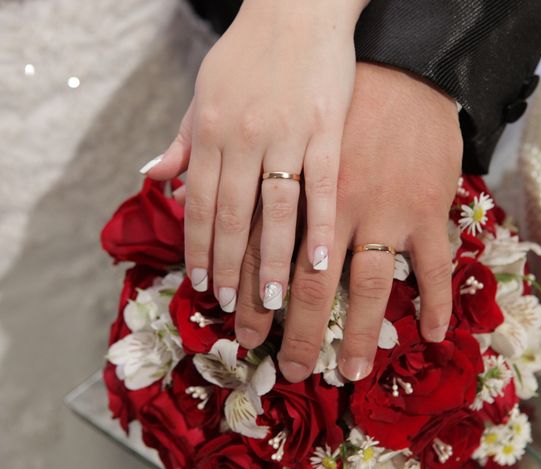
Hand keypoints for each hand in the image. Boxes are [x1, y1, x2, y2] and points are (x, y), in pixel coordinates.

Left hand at [144, 0, 367, 313]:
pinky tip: (318, 261)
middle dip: (229, 265)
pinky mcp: (326, 130)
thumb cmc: (247, 53)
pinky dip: (320, 226)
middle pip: (233, 215)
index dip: (197, 247)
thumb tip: (153, 176)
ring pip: (277, 209)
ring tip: (272, 301)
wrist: (297, 8)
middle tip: (229, 305)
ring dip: (273, 260)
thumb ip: (182, 139)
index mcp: (211, 130)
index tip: (198, 283)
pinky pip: (323, 186)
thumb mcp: (203, 91)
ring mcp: (287, 134)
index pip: (198, 202)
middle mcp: (244, 137)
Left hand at [232, 63, 462, 381]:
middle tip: (290, 371)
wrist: (400, 71)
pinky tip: (433, 334)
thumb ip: (234, 164)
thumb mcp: (277, 127)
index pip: (266, 259)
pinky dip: (434, 301)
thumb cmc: (335, 103)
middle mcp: (336, 209)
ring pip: (369, 286)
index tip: (244, 337)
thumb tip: (163, 181)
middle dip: (298, 334)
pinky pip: (434, 265)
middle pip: (312, 286)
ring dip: (357, 334)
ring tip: (349, 372)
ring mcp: (385, 211)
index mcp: (297, 192)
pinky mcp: (427, 208)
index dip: (253, 303)